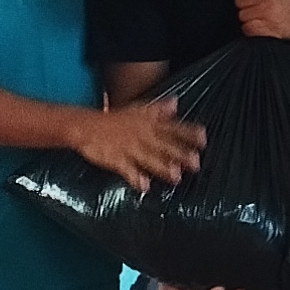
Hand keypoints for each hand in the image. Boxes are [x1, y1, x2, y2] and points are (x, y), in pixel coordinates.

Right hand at [75, 100, 203, 191]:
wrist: (86, 126)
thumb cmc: (115, 119)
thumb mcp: (138, 109)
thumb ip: (159, 110)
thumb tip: (176, 102)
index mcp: (148, 124)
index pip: (172, 128)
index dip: (188, 133)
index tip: (203, 139)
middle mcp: (142, 136)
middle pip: (164, 145)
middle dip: (179, 154)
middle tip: (195, 162)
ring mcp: (129, 148)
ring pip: (148, 158)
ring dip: (162, 167)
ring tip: (176, 177)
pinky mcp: (116, 160)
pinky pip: (127, 170)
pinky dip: (135, 178)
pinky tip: (145, 187)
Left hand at [233, 0, 289, 42]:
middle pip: (239, 1)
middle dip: (246, 6)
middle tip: (257, 8)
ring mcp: (268, 11)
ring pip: (242, 15)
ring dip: (248, 18)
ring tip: (260, 17)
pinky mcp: (268, 27)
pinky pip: (247, 28)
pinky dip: (250, 29)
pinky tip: (259, 26)